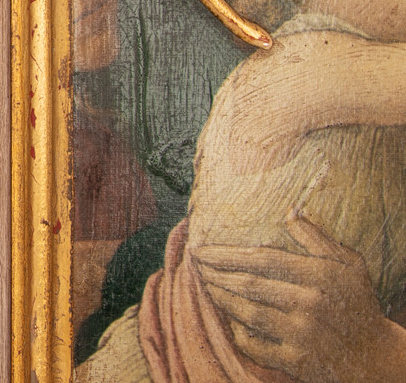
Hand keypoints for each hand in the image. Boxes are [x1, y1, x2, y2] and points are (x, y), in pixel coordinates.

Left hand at [194, 214, 405, 382]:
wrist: (378, 359)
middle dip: (216, 274)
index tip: (202, 250)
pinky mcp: (299, 362)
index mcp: (319, 276)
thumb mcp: (348, 264)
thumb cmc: (359, 305)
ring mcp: (303, 335)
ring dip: (222, 299)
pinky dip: (239, 334)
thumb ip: (316, 238)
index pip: (262, 259)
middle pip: (249, 285)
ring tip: (206, 286)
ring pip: (249, 314)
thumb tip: (290, 211)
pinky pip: (257, 347)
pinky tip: (229, 320)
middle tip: (196, 266)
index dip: (227, 254)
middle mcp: (310, 304)